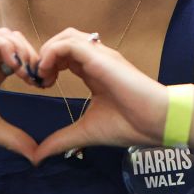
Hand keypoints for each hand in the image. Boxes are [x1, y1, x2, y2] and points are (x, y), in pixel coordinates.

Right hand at [0, 28, 39, 157]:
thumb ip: (14, 138)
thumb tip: (37, 157)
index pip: (23, 57)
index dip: (38, 67)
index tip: (45, 86)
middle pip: (19, 41)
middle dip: (35, 57)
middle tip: (40, 79)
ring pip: (8, 35)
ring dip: (23, 51)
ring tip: (28, 75)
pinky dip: (7, 48)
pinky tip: (14, 69)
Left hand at [33, 28, 168, 161]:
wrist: (156, 121)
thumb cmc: (129, 125)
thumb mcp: (86, 132)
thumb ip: (61, 140)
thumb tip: (37, 157)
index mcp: (93, 72)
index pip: (64, 56)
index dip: (47, 66)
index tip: (40, 86)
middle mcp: (96, 59)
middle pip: (62, 41)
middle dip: (44, 56)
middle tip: (38, 80)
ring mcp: (99, 55)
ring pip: (65, 36)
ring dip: (47, 52)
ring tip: (42, 76)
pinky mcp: (100, 57)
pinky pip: (69, 43)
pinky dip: (52, 53)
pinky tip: (47, 73)